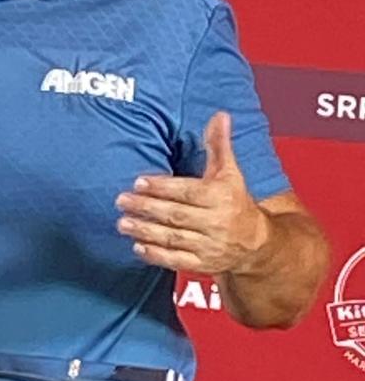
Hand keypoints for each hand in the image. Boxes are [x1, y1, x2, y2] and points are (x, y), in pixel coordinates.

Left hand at [115, 111, 270, 273]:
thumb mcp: (230, 172)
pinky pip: (177, 260)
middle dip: (146, 208)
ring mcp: (210, 246)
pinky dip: (156, 255)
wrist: (258, 242)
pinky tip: (137, 246)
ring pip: (173, 238)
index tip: (138, 181)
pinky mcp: (204, 265)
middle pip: (176, 215)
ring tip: (122, 223)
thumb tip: (220, 115)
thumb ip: (219, 144)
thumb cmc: (236, 200)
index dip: (162, 187)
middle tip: (121, 200)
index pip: (187, 192)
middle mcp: (216, 222)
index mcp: (221, 197)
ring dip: (145, 231)